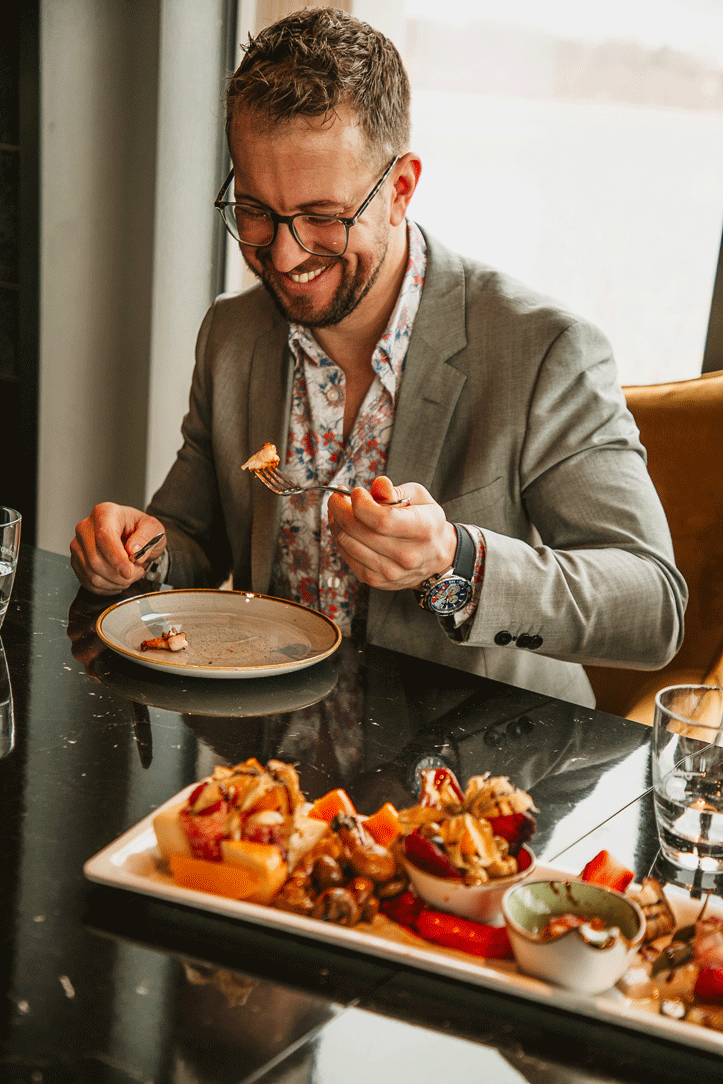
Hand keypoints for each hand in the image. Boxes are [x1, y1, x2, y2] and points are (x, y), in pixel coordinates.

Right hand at [70, 502, 165, 594]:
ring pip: (91, 574)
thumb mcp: (153, 528)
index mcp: (105, 513)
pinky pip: (88, 583)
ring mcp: (78, 545)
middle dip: (119, 575)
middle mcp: (86, 527)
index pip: (104, 537)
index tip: (129, 572)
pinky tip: (118, 581)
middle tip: (137, 572)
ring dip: (115, 582)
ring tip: (130, 575)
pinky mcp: (76, 561)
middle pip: (95, 559)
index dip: (116, 558)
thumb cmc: (140, 529)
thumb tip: (133, 550)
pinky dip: (107, 587)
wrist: (133, 536)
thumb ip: (145, 537)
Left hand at [328, 476, 456, 590]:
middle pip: (357, 531)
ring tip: (340, 508)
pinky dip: (340, 537)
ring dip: (337, 522)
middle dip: (339, 508)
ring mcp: (390, 572)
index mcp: (422, 530)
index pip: (382, 520)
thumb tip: (378, 484)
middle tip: (338, 496)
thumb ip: (396, 491)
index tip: (355, 491)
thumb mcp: (419, 498)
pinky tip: (344, 525)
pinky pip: (346, 555)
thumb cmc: (426, 523)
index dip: (361, 503)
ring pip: (347, 543)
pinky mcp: (376, 580)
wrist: (436, 558)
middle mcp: (407, 555)